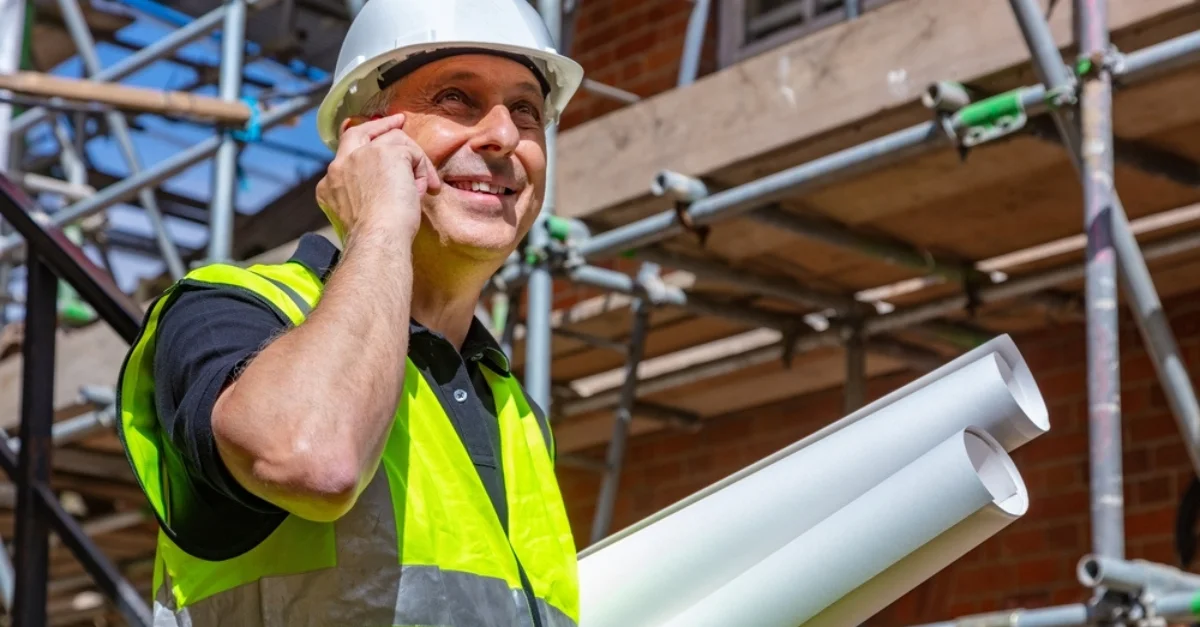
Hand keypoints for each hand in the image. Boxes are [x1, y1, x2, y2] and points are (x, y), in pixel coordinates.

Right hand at [315, 113, 441, 241]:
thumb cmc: (375, 238)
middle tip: (398, 120)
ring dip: (413, 162)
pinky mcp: (386, 153)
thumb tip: (397, 185)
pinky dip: (423, 169)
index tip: (376, 138)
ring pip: (394, 141)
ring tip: (424, 187)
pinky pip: (412, 152)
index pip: (345, 153)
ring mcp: (362, 155)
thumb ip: (367, 193)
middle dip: (380, 125)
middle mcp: (341, 165)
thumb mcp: (361, 213)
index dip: (362, 143)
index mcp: (331, 183)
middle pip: (360, 131)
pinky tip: (425, 189)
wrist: (377, 239)